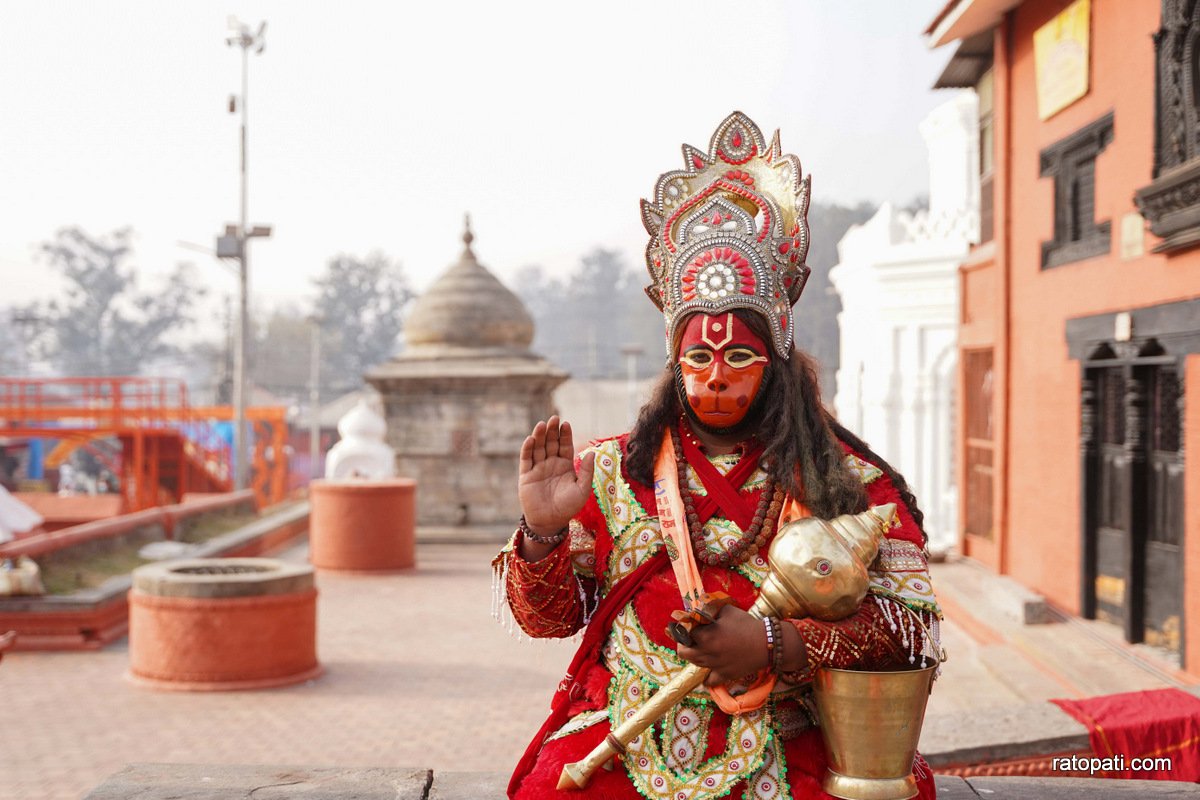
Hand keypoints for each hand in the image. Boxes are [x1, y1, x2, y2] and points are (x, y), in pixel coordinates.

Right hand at [518, 415, 595, 537]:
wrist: (551, 522)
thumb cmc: (568, 507)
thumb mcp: (582, 489)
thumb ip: (586, 471)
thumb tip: (592, 452)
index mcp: (564, 465)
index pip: (564, 445)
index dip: (564, 435)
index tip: (566, 424)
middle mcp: (551, 464)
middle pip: (551, 443)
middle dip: (552, 431)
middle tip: (553, 419)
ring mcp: (538, 468)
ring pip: (538, 448)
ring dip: (539, 436)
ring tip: (542, 425)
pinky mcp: (526, 475)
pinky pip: (526, 459)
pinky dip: (527, 449)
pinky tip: (530, 439)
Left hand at [675, 605, 769, 686]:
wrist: (767, 643)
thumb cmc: (746, 624)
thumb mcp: (727, 610)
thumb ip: (710, 608)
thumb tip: (698, 608)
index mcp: (706, 636)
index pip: (685, 632)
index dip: (685, 627)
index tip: (688, 624)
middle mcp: (707, 653)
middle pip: (683, 653)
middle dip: (683, 644)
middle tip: (688, 639)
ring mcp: (715, 666)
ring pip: (695, 665)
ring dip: (694, 656)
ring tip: (700, 649)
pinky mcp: (724, 675)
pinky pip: (708, 681)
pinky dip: (705, 677)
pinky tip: (708, 670)